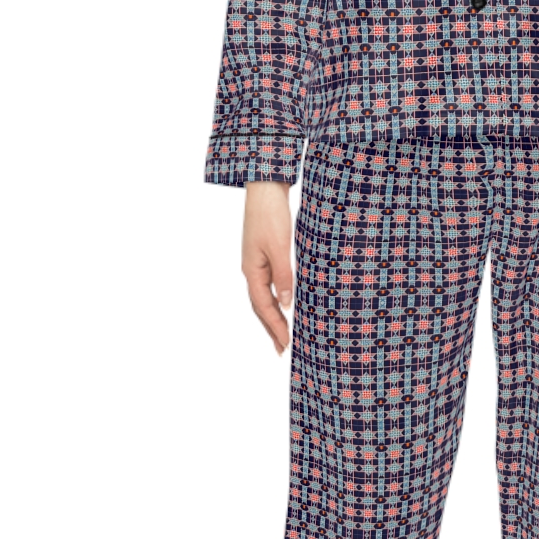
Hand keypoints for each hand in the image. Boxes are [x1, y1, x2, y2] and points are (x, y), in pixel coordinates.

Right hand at [241, 180, 294, 354]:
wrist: (265, 188)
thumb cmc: (271, 215)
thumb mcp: (280, 247)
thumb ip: (284, 276)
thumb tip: (286, 304)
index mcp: (252, 271)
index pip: (264, 307)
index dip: (276, 327)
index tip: (286, 345)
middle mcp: (251, 269)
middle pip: (260, 306)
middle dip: (271, 329)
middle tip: (282, 350)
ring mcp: (256, 262)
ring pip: (263, 296)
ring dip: (272, 316)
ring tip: (281, 334)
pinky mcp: (263, 254)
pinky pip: (268, 283)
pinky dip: (275, 298)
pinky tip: (283, 302)